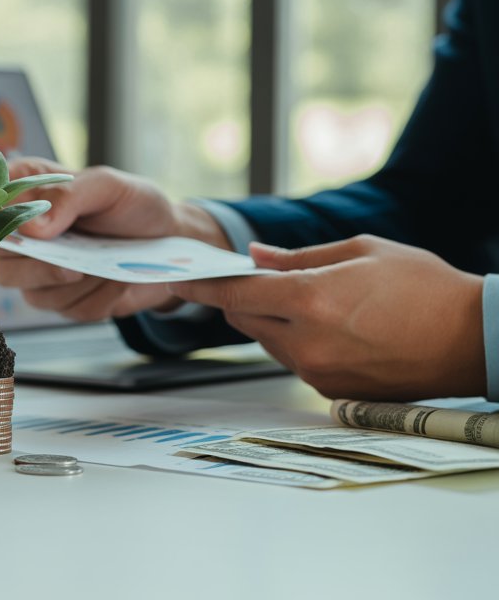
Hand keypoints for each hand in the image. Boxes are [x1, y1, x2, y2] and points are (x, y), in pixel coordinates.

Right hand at [0, 157, 230, 319]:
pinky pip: (68, 309)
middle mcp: (21, 234)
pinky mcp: (63, 301)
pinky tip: (115, 279)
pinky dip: (98, 296)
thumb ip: (65, 196)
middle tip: (73, 258)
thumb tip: (31, 226)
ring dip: (71, 281)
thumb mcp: (107, 185)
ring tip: (102, 264)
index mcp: (21, 193)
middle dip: (37, 262)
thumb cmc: (133, 204)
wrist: (173, 242)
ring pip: (29, 291)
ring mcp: (39, 272)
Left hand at [168, 235, 485, 399]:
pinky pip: (296, 362)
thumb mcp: (361, 252)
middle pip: (244, 320)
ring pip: (268, 342)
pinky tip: (333, 327)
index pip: (236, 294)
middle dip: (243, 298)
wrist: (473, 340)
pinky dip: (298, 342)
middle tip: (254, 279)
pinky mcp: (333, 394)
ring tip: (314, 301)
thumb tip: (255, 257)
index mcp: (312, 301)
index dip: (202, 287)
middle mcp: (308, 343)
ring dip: (272, 321)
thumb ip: (299, 257)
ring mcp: (319, 373)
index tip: (177, 280)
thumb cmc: (425, 288)